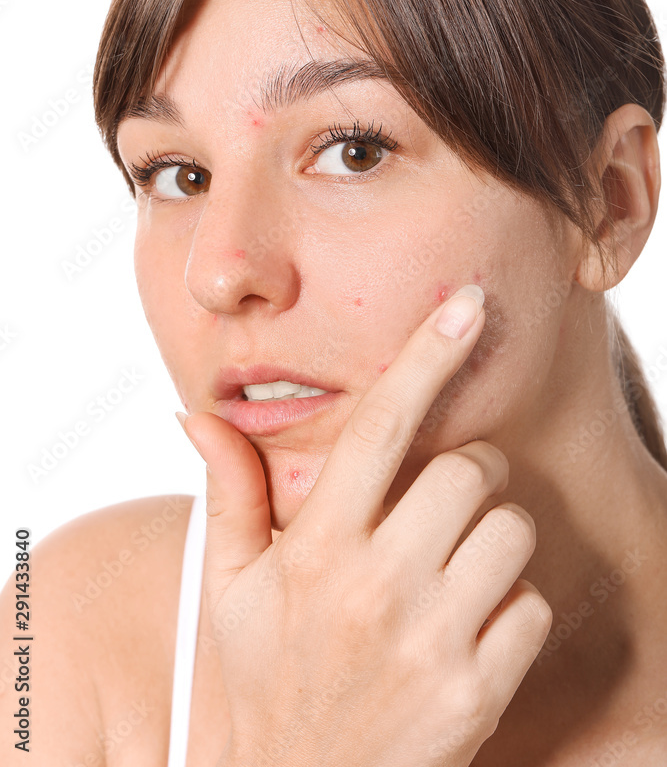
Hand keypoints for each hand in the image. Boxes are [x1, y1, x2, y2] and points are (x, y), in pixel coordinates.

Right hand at [181, 284, 551, 766]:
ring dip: (493, 539)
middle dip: (469, 473)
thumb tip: (196, 414)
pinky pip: (534, 607)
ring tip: (452, 570)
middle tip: (441, 502)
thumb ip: (226, 492)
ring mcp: (430, 643)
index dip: (426, 355)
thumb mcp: (229, 586)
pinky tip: (467, 632)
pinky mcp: (475, 695)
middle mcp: (375, 587)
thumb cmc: (261, 677)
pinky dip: (513, 609)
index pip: (380, 427)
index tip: (466, 304)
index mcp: (314, 548)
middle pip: (470, 471)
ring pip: (513, 531)